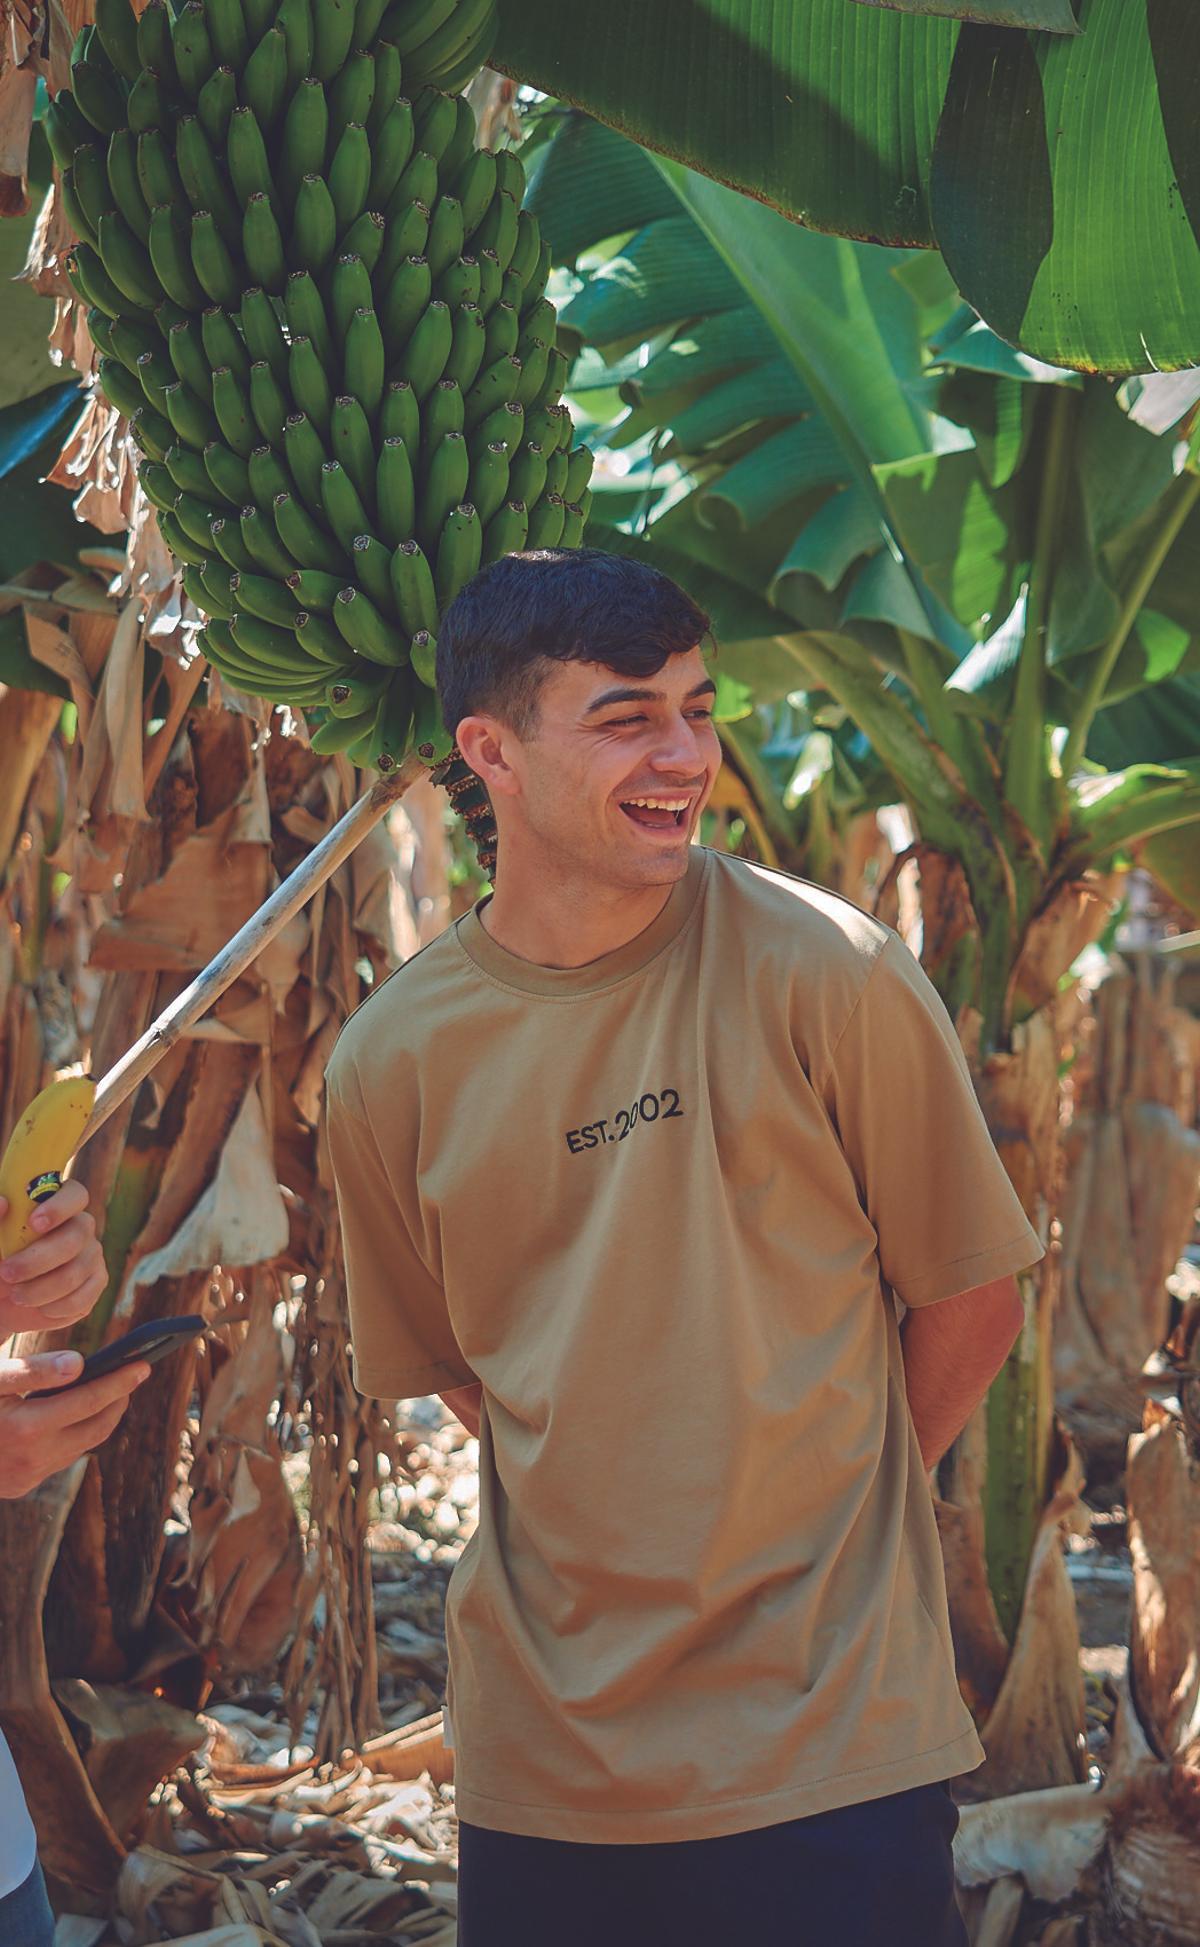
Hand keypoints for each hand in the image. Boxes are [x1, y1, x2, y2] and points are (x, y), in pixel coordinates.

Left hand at [0, 1181, 106, 1338]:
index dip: (59, 1207)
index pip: (74, 1194)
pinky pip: (83, 1297)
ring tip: (16, 1295)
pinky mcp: (96, 1282)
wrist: (4, 1298)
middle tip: (7, 1273)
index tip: (34, 1223)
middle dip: (38, 1259)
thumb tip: (3, 1203)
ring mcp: (91, 1254)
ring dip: (40, 1289)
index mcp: (57, 1206)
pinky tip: (39, 1306)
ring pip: (75, 1272)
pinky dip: (55, 1306)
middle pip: (76, 1236)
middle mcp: (80, 1226)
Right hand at [0, 1350, 149, 1498]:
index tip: (143, 1363)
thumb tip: (80, 1364)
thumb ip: (33, 1370)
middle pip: (96, 1428)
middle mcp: (32, 1461)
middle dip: (118, 1400)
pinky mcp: (21, 1487)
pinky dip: (76, 1435)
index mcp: (25, 1430)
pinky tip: (78, 1414)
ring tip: (112, 1391)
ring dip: (100, 1418)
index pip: (89, 1402)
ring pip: (82, 1446)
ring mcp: (27, 1479)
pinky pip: (62, 1459)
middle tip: (134, 1374)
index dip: (120, 1381)